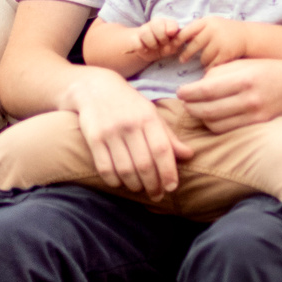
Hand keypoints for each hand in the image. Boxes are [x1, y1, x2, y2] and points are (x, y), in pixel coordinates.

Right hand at [62, 68, 192, 198]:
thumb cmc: (127, 104)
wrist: (93, 87)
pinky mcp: (93, 138)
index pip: (162, 150)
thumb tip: (189, 155)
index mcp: (148, 117)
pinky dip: (114, 181)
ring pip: (125, 169)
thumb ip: (168, 136)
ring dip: (134, 185)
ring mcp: (110, 131)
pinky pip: (104, 168)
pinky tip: (120, 182)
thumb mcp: (150, 113)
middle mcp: (129, 124)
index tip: (171, 187)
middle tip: (156, 194)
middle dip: (153, 185)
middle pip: (144, 164)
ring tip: (139, 188)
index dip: (168, 172)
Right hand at [130, 17, 182, 61]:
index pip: (169, 22)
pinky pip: (135, 41)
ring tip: (154, 47)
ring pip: (144, 32)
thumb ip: (177, 39)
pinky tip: (145, 50)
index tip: (171, 36)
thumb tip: (172, 32)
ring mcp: (143, 30)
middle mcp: (154, 24)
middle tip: (163, 43)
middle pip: (156, 23)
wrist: (151, 51)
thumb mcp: (174, 45)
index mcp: (166, 23)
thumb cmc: (166, 46)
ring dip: (152, 43)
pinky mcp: (134, 38)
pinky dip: (141, 47)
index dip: (171, 30)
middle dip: (162, 37)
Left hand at [172, 17, 247, 68]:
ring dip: (202, 61)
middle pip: (194, 45)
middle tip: (182, 60)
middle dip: (186, 54)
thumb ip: (197, 30)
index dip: (177, 40)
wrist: (248, 36)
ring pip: (203, 57)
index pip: (186, 31)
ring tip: (204, 60)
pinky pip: (212, 64)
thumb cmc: (225, 31)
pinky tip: (211, 66)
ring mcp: (220, 42)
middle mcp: (213, 30)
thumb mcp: (211, 24)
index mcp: (207, 22)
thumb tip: (176, 39)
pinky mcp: (226, 53)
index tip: (172, 47)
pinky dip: (210, 67)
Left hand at [175, 56, 281, 133]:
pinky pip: (228, 129)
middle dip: (190, 107)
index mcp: (244, 78)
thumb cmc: (272, 69)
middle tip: (184, 102)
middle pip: (207, 109)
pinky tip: (211, 118)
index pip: (206, 90)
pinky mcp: (258, 124)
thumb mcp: (246, 63)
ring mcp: (254, 114)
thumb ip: (221, 73)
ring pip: (215, 123)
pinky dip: (214, 125)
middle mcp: (249, 98)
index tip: (180, 91)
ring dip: (200, 118)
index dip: (188, 93)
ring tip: (196, 109)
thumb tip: (198, 85)